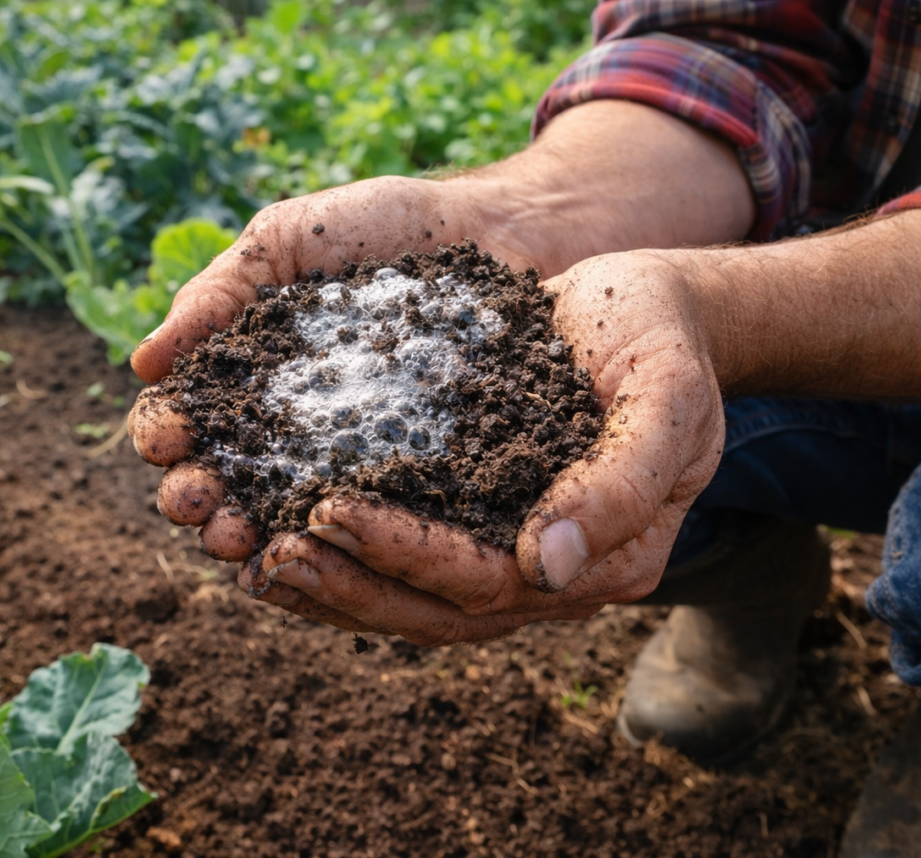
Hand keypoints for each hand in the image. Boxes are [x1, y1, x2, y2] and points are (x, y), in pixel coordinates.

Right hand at [127, 173, 550, 562]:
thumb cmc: (391, 226)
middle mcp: (292, 426)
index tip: (164, 438)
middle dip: (195, 497)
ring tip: (234, 540)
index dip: (165, 432)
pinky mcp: (412, 479)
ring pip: (281, 513)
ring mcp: (351, 458)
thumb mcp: (288, 240)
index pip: (189, 416)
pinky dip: (326, 544)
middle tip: (194, 503)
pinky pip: (363, 521)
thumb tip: (141, 364)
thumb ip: (217, 293)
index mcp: (252, 373)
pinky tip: (305, 554)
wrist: (505, 233)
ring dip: (244, 534)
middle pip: (224, 477)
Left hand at [234, 252, 726, 644]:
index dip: (408, 557)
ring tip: (255, 556)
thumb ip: (620, 484)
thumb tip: (543, 568)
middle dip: (349, 585)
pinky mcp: (477, 515)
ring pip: (412, 599)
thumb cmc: (665, 345)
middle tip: (268, 554)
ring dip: (333, 585)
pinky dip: (343, 553)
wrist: (656, 310)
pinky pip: (405, 556)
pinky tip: (280, 527)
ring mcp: (511, 550)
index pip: (490, 584)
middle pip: (438, 610)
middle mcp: (552, 573)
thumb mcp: (665, 400)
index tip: (330, 511)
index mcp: (608, 560)